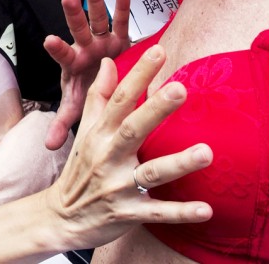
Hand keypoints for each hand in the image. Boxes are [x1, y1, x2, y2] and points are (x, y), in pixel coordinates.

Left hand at [44, 0, 130, 149]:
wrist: (109, 87)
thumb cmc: (90, 96)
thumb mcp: (78, 109)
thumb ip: (63, 123)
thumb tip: (48, 145)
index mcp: (74, 65)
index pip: (63, 55)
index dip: (57, 48)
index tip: (48, 39)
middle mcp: (86, 48)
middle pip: (78, 29)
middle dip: (73, 13)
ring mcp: (102, 40)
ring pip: (97, 18)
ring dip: (96, 1)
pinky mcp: (120, 38)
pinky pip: (122, 20)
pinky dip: (122, 6)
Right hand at [44, 52, 211, 249]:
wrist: (61, 217)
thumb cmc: (80, 168)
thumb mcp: (85, 130)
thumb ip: (99, 97)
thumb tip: (109, 62)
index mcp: (99, 133)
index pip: (120, 99)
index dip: (138, 74)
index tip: (158, 50)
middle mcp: (108, 156)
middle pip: (133, 129)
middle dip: (156, 109)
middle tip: (181, 89)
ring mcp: (117, 186)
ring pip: (151, 173)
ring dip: (179, 164)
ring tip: (207, 152)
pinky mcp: (128, 214)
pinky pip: (158, 213)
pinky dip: (181, 212)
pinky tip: (206, 209)